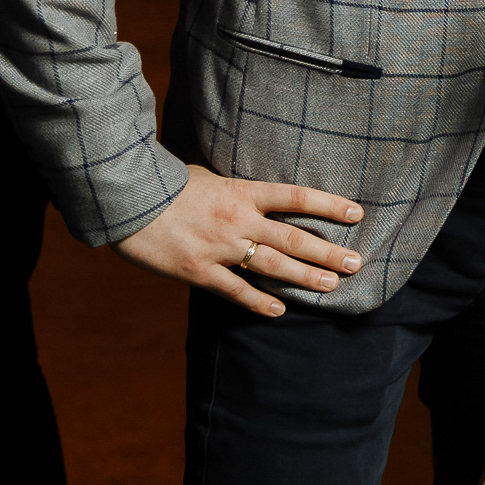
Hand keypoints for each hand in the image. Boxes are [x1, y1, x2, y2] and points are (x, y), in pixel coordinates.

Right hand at [113, 163, 364, 317]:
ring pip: (272, 264)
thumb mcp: (207, 175)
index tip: (357, 213)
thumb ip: (233, 188)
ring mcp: (220, 247)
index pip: (296, 196)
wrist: (127, 200)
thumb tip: (254, 194)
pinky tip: (279, 309)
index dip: (329, 205)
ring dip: (304, 277)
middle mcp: (238, 220)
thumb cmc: (166, 183)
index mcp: (242, 191)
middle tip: (356, 263)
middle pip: (293, 237)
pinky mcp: (198, 270)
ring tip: (331, 287)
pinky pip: (234, 290)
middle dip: (327, 251)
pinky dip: (258, 301)